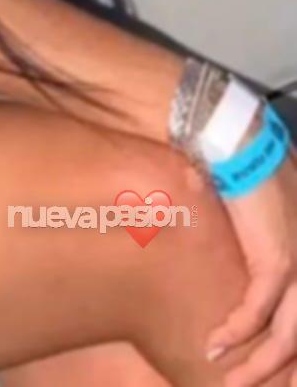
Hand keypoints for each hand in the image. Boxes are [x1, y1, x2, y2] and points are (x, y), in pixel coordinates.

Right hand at [209, 152, 296, 386]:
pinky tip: (216, 346)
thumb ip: (268, 241)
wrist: (241, 141)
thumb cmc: (249, 168)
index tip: (283, 377)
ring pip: (288, 338)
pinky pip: (258, 313)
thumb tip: (250, 261)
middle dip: (288, 373)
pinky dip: (236, 333)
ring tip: (232, 384)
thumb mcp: (267, 212)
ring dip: (258, 366)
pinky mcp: (277, 262)